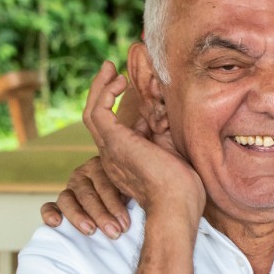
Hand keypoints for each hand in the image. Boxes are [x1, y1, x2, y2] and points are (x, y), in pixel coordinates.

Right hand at [41, 156, 131, 239]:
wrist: (117, 199)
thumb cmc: (131, 196)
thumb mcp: (133, 190)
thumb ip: (136, 194)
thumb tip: (144, 208)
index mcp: (102, 166)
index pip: (106, 185)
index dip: (116, 206)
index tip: (125, 225)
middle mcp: (83, 174)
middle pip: (88, 194)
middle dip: (102, 216)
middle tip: (114, 233)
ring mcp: (69, 187)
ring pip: (67, 199)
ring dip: (79, 217)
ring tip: (90, 231)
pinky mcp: (58, 202)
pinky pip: (49, 206)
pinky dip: (50, 213)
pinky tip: (56, 223)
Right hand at [83, 60, 205, 223]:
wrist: (176, 204)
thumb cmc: (180, 186)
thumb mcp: (169, 151)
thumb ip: (160, 133)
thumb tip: (159, 111)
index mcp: (124, 159)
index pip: (114, 127)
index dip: (119, 106)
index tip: (128, 88)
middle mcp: (111, 154)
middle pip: (96, 117)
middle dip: (101, 91)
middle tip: (111, 70)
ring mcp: (110, 149)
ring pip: (92, 112)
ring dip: (99, 88)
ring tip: (112, 69)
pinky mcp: (113, 142)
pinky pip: (98, 112)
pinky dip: (105, 93)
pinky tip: (120, 82)